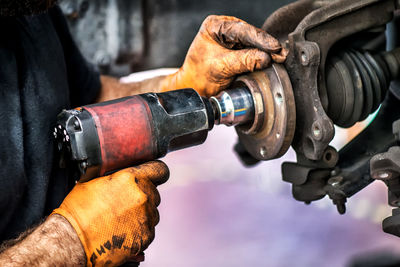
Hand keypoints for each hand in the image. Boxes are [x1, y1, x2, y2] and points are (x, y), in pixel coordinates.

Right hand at [52, 161, 168, 266]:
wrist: (73, 241)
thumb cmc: (78, 212)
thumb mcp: (90, 181)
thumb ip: (112, 173)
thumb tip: (117, 169)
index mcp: (131, 178)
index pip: (160, 170)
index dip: (156, 173)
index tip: (153, 177)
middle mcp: (142, 196)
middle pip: (154, 192)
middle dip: (143, 196)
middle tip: (125, 203)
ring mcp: (146, 217)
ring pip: (153, 212)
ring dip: (142, 214)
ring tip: (121, 219)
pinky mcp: (146, 236)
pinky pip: (149, 230)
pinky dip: (140, 230)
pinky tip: (123, 231)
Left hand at [160, 15, 286, 96]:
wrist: (195, 89)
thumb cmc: (199, 76)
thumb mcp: (221, 67)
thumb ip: (244, 61)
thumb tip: (265, 58)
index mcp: (215, 26)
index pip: (242, 30)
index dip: (260, 39)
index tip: (274, 47)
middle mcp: (225, 29)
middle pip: (251, 35)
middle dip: (266, 46)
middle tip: (281, 55)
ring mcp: (233, 40)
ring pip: (254, 44)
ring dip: (267, 52)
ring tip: (280, 58)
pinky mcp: (239, 51)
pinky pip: (253, 52)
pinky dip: (263, 57)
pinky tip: (273, 60)